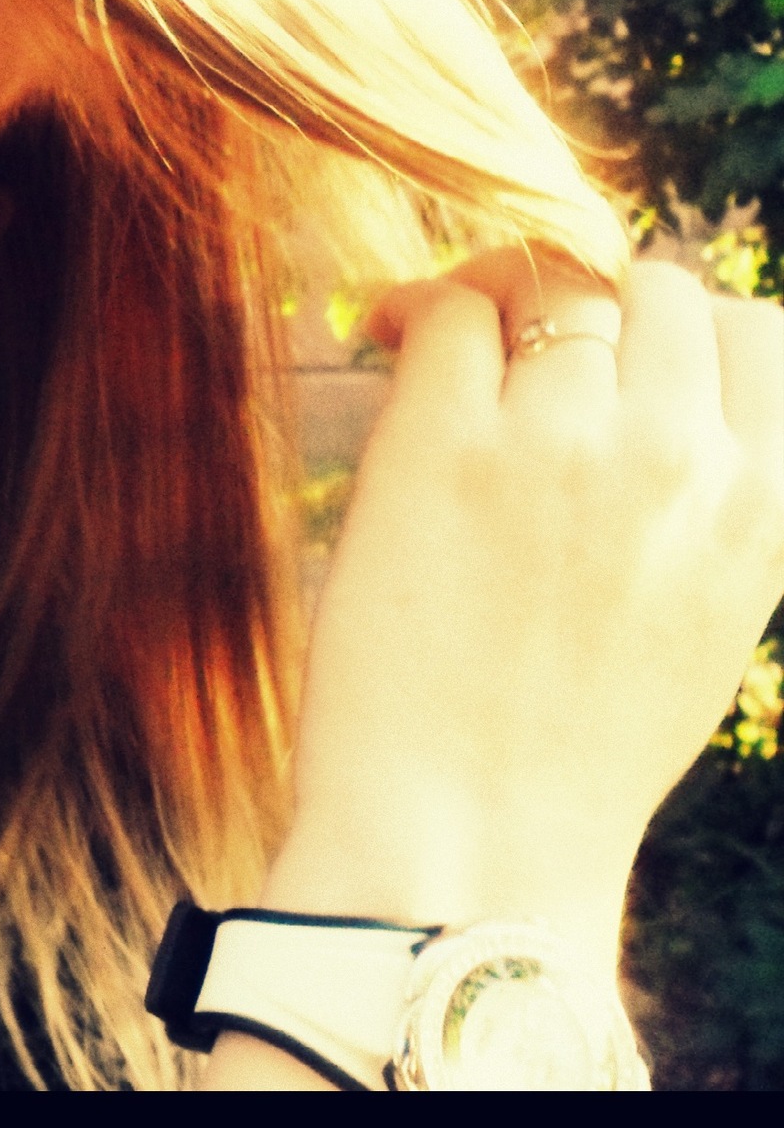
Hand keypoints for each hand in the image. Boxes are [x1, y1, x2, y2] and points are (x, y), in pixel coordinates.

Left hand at [267, 252, 783, 959]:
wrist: (469, 838)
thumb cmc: (566, 745)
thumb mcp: (700, 617)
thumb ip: (698, 501)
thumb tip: (644, 387)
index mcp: (761, 505)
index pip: (750, 330)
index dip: (673, 330)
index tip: (610, 362)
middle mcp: (675, 458)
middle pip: (647, 292)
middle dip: (585, 312)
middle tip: (515, 355)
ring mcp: (560, 444)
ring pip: (548, 289)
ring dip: (495, 305)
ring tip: (437, 348)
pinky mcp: (442, 447)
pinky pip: (447, 311)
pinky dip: (414, 308)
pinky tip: (382, 336)